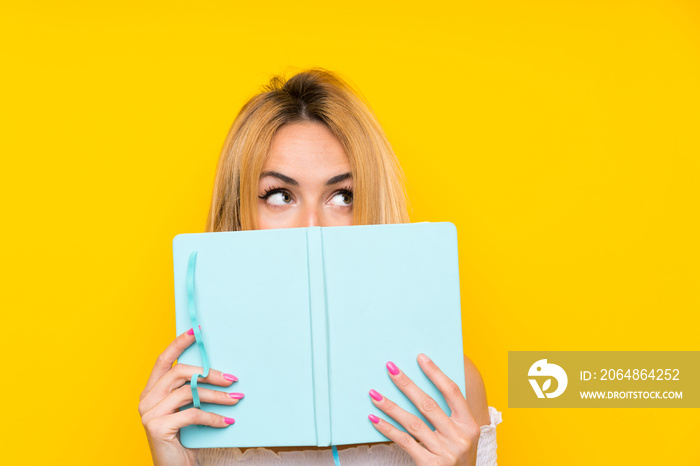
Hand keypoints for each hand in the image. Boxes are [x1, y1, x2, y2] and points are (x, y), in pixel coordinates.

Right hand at [139, 327, 242, 465]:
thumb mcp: (186, 411)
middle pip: (179, 373)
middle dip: (209, 373)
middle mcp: (146, 400)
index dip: (179, 344)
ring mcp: (148, 413)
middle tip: (232, 378)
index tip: (197, 332)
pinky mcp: (157, 427)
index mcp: (150, 391)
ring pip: (188, 392)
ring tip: (236, 399)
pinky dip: (213, 417)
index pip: (163, 360)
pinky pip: (192, 414)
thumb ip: (191, 393)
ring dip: (217, 396)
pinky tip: (227, 421)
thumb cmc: (182, 439)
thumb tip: (218, 373)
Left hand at [368, 353, 480, 465]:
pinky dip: (388, 429)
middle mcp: (459, 437)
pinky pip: (404, 442)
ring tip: (374, 394)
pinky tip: (375, 419)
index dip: (436, 373)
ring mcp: (445, 452)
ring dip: (391, 406)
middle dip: (406, 384)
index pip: (452, 392)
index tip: (420, 357)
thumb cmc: (456, 457)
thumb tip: (421, 389)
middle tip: (390, 368)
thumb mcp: (462, 436)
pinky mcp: (431, 465)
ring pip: (412, 423)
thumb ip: (450, 416)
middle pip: (428, 404)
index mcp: (470, 425)